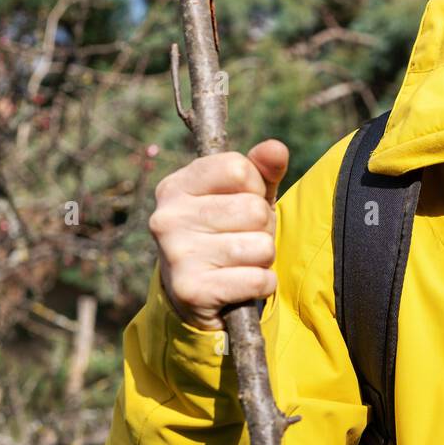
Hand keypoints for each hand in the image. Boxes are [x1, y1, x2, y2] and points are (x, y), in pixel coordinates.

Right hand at [148, 139, 289, 330]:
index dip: (254, 188)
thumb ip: (262, 169)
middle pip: (254, 209)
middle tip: (242, 239)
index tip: (241, 204)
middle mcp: (168, 217)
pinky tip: (241, 284)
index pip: (238, 169)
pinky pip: (259, 280)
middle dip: (263, 228)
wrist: (193, 295)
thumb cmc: (226, 233)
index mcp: (176, 186)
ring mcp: (176, 255)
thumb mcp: (244, 195)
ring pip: (261, 246)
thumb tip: (275, 149)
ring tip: (240, 261)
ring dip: (263, 258)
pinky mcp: (192, 291)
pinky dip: (263, 284)